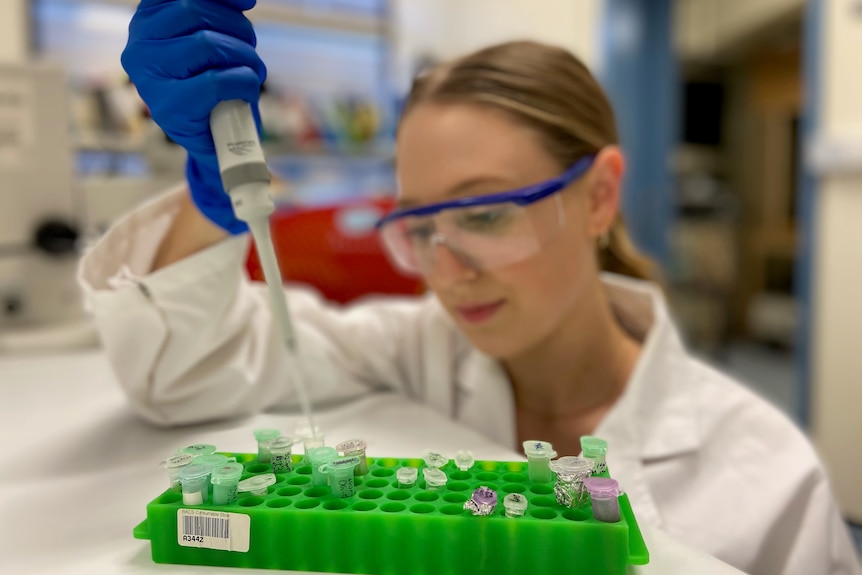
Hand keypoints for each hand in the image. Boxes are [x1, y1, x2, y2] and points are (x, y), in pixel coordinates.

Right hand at [121, 0, 266, 233]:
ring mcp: (150, 80)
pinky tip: (246, 91)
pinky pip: (217, 80)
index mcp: (146, 24)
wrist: (221, 142)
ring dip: (246, 56)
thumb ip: (216, 14)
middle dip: (237, 28)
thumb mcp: (214, 41)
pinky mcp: (170, 108)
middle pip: (195, 10)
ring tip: (252, 72)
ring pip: (208, 43)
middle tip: (250, 50)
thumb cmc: (219, 87)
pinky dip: (244, 82)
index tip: (247, 3)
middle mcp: (139, 48)